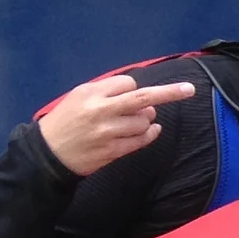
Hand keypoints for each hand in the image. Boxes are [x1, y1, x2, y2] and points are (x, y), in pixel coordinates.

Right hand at [36, 72, 197, 175]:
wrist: (48, 154)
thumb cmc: (66, 121)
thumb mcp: (78, 98)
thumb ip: (106, 92)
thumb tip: (141, 94)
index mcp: (89, 93)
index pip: (127, 83)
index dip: (132, 89)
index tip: (126, 95)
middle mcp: (100, 110)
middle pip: (142, 98)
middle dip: (169, 92)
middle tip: (190, 89)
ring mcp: (107, 131)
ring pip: (144, 121)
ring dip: (146, 120)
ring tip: (134, 122)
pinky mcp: (112, 150)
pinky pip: (142, 140)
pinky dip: (150, 134)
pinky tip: (152, 130)